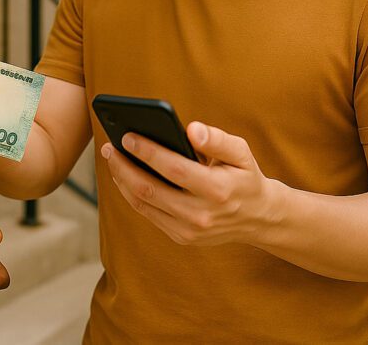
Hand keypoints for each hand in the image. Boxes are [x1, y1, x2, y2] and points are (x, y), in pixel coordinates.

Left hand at [101, 121, 279, 246]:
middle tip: (109, 147)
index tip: (127, 136)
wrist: (257, 217)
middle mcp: (201, 214)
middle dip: (125, 166)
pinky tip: (124, 175)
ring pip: (143, 204)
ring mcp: (189, 230)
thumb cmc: (244, 176)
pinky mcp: (181, 237)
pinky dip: (131, 193)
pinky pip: (148, 213)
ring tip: (112, 158)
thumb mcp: (241, 153)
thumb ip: (217, 139)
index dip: (147, 152)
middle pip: (150, 189)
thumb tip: (191, 129)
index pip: (173, 169)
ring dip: (123, 180)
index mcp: (217, 190)